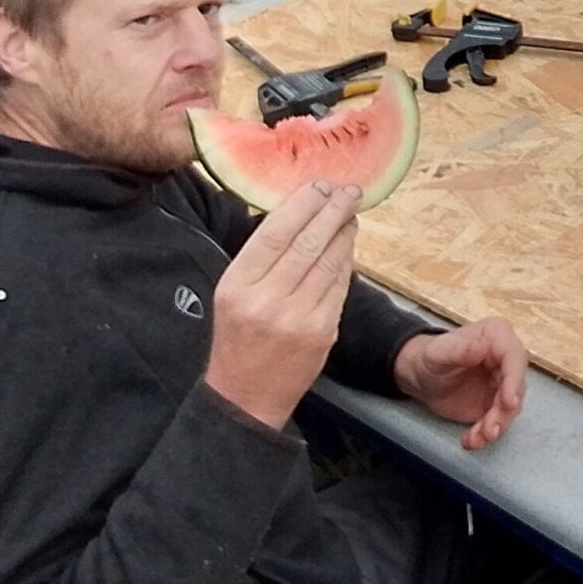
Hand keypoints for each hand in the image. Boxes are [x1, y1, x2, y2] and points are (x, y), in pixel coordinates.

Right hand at [203, 181, 359, 428]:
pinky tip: (348, 246)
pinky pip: (340, 286)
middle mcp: (267, 299)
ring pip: (329, 262)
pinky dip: (346, 262)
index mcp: (238, 285)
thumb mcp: (231, 293)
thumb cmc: (237, 337)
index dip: (302, 204)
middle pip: (307, 242)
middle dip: (333, 211)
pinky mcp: (322, 331)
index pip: (274, 232)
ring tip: (351, 214)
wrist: (245, 397)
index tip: (320, 186)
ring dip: (345, 232)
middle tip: (349, 191)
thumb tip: (296, 212)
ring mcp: (298, 317)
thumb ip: (259, 257)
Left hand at [395, 317, 528, 450]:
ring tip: (475, 438)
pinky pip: (498, 421)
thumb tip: (482, 346)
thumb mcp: (440, 352)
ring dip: (494, 426)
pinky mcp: (496, 403)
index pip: (514, 357)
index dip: (514, 381)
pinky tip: (471, 440)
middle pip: (516, 387)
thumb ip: (461, 348)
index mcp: (497, 337)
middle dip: (503, 412)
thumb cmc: (430, 358)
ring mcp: (503, 383)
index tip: (508, 403)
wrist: (421, 377)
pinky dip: (485, 434)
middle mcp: (505, 359)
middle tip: (489, 430)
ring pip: (510, 408)